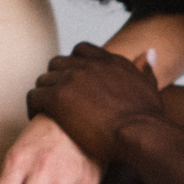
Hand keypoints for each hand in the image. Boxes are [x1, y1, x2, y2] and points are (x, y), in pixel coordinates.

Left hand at [26, 43, 164, 166]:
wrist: (140, 133)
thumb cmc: (148, 119)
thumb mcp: (150, 86)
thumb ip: (145, 69)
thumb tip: (150, 53)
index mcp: (110, 61)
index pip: (81, 50)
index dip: (73, 65)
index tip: (73, 83)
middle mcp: (90, 65)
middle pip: (57, 63)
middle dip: (55, 79)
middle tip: (57, 100)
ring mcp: (72, 79)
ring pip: (44, 79)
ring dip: (44, 94)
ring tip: (46, 112)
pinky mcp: (58, 97)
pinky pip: (34, 96)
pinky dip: (33, 107)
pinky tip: (38, 118)